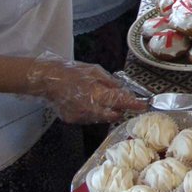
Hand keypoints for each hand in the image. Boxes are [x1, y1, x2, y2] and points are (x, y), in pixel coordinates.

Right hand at [25, 52, 147, 122]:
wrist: (47, 81)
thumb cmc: (72, 72)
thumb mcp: (95, 71)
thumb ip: (110, 82)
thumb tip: (123, 90)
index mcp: (96, 94)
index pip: (120, 102)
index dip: (134, 104)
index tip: (144, 105)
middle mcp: (90, 109)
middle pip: (114, 115)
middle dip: (120, 109)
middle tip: (121, 100)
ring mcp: (81, 117)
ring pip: (102, 118)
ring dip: (106, 111)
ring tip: (100, 98)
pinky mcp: (73, 120)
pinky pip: (90, 118)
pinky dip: (94, 112)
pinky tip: (87, 102)